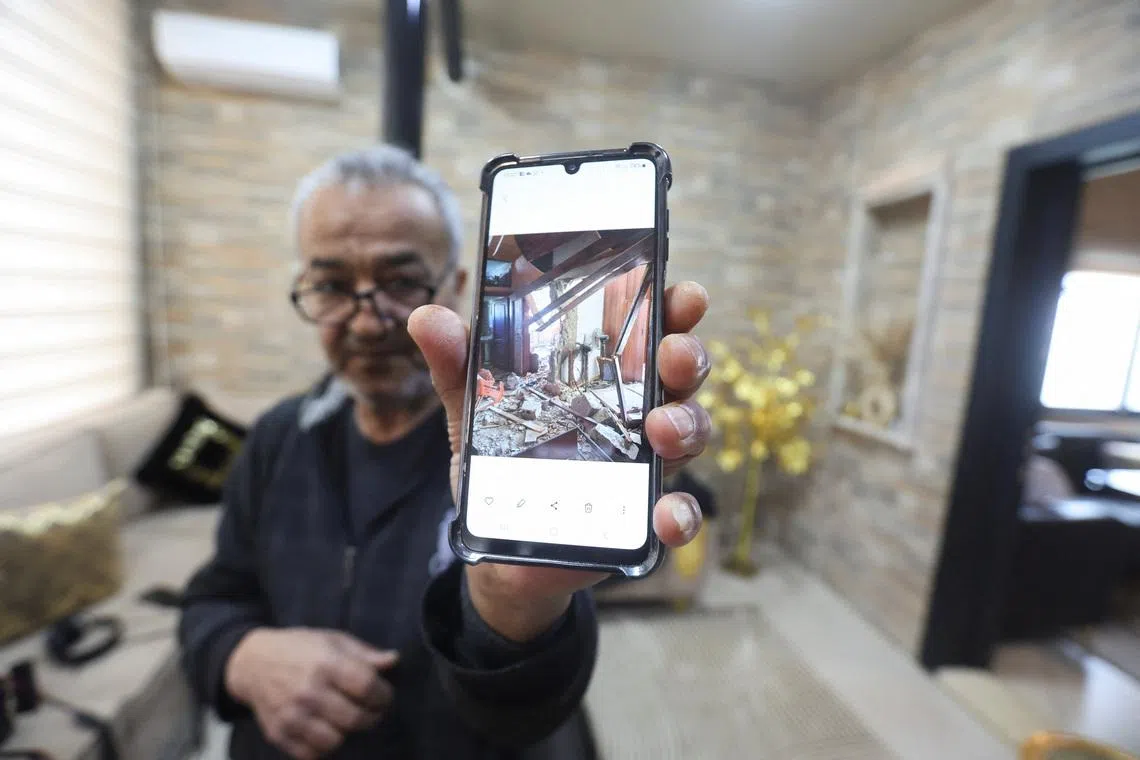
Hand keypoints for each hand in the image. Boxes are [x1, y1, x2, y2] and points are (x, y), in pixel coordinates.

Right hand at [225, 628, 397, 759]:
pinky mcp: (279, 733)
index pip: (368, 687)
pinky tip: (325, 729)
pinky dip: (322, 746)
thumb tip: (394, 661)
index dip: (383, 694)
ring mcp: (292, 715)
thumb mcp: (332, 640)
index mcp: (326, 664)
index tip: (384, 695)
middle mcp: (308, 691)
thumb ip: (364, 654)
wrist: (252, 663)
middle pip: (355, 718)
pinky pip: (312, 754)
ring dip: (346, 732)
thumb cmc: (299, 648)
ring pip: (335, 741)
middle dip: (372, 717)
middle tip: (371, 711)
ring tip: (345, 719)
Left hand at [408, 281, 712, 641]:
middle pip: (680, 372)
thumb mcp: (475, 408)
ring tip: (660, 429)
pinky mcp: (644, 516)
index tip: (683, 294)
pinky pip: (678, 512)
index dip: (673, 306)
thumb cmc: (504, 460)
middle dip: (687, 356)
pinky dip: (681, 513)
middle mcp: (638, 409)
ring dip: (686, 424)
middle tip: (674, 355)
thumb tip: (426, 317)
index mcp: (606, 372)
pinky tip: (667, 515)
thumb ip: (457, 364)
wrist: (502, 547)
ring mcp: (647, 463)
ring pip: (690, 431)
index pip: (650, 326)